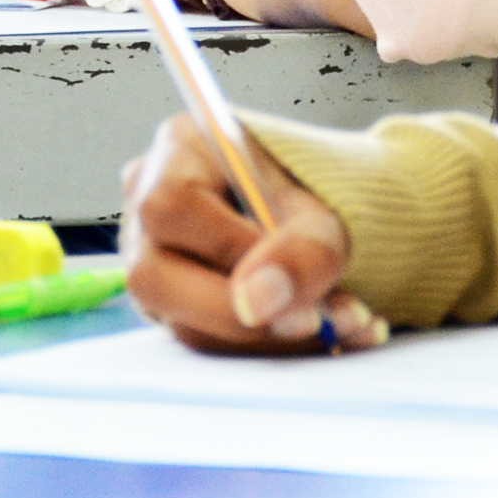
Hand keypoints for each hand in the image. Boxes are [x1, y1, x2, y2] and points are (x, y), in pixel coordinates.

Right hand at [119, 113, 385, 354]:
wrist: (335, 209)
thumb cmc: (319, 188)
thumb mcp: (326, 208)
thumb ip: (300, 249)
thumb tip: (255, 304)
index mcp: (180, 150)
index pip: (170, 205)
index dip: (223, 247)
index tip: (285, 273)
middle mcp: (150, 208)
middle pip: (155, 276)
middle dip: (241, 314)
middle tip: (319, 319)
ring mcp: (154, 263)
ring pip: (185, 323)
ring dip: (270, 338)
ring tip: (347, 321)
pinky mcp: (176, 308)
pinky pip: (210, 343)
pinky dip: (273, 347)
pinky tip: (333, 333)